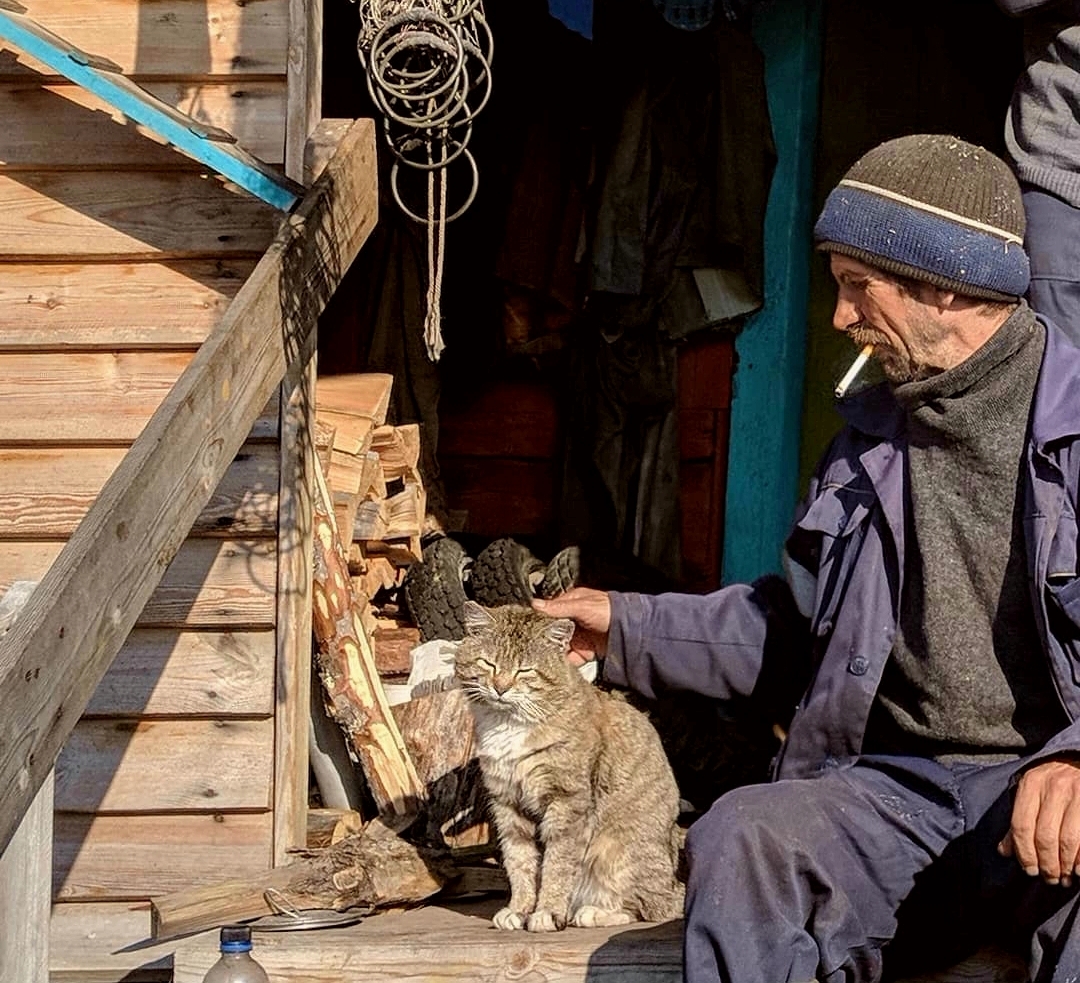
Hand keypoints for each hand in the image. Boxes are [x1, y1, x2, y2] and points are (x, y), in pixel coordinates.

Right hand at [532, 587, 610, 664]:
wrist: (633, 630)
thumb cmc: (610, 610)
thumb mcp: (583, 606)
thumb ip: (559, 607)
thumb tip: (536, 605)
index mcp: (571, 604)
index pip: (549, 612)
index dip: (539, 620)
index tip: (528, 628)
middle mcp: (573, 621)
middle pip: (552, 632)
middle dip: (544, 640)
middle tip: (533, 647)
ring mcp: (579, 637)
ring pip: (559, 647)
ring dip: (553, 653)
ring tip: (542, 659)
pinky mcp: (585, 651)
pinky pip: (571, 658)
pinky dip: (565, 663)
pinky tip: (558, 666)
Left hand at [998, 758, 1079, 885]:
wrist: (1078, 759)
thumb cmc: (1052, 782)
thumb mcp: (1031, 792)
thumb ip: (1019, 821)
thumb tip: (1004, 852)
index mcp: (1031, 785)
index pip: (1021, 825)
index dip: (1024, 853)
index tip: (1030, 870)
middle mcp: (1052, 788)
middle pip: (1044, 836)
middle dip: (1047, 863)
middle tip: (1049, 878)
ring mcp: (1076, 794)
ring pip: (1067, 839)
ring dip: (1065, 865)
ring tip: (1064, 878)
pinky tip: (1079, 870)